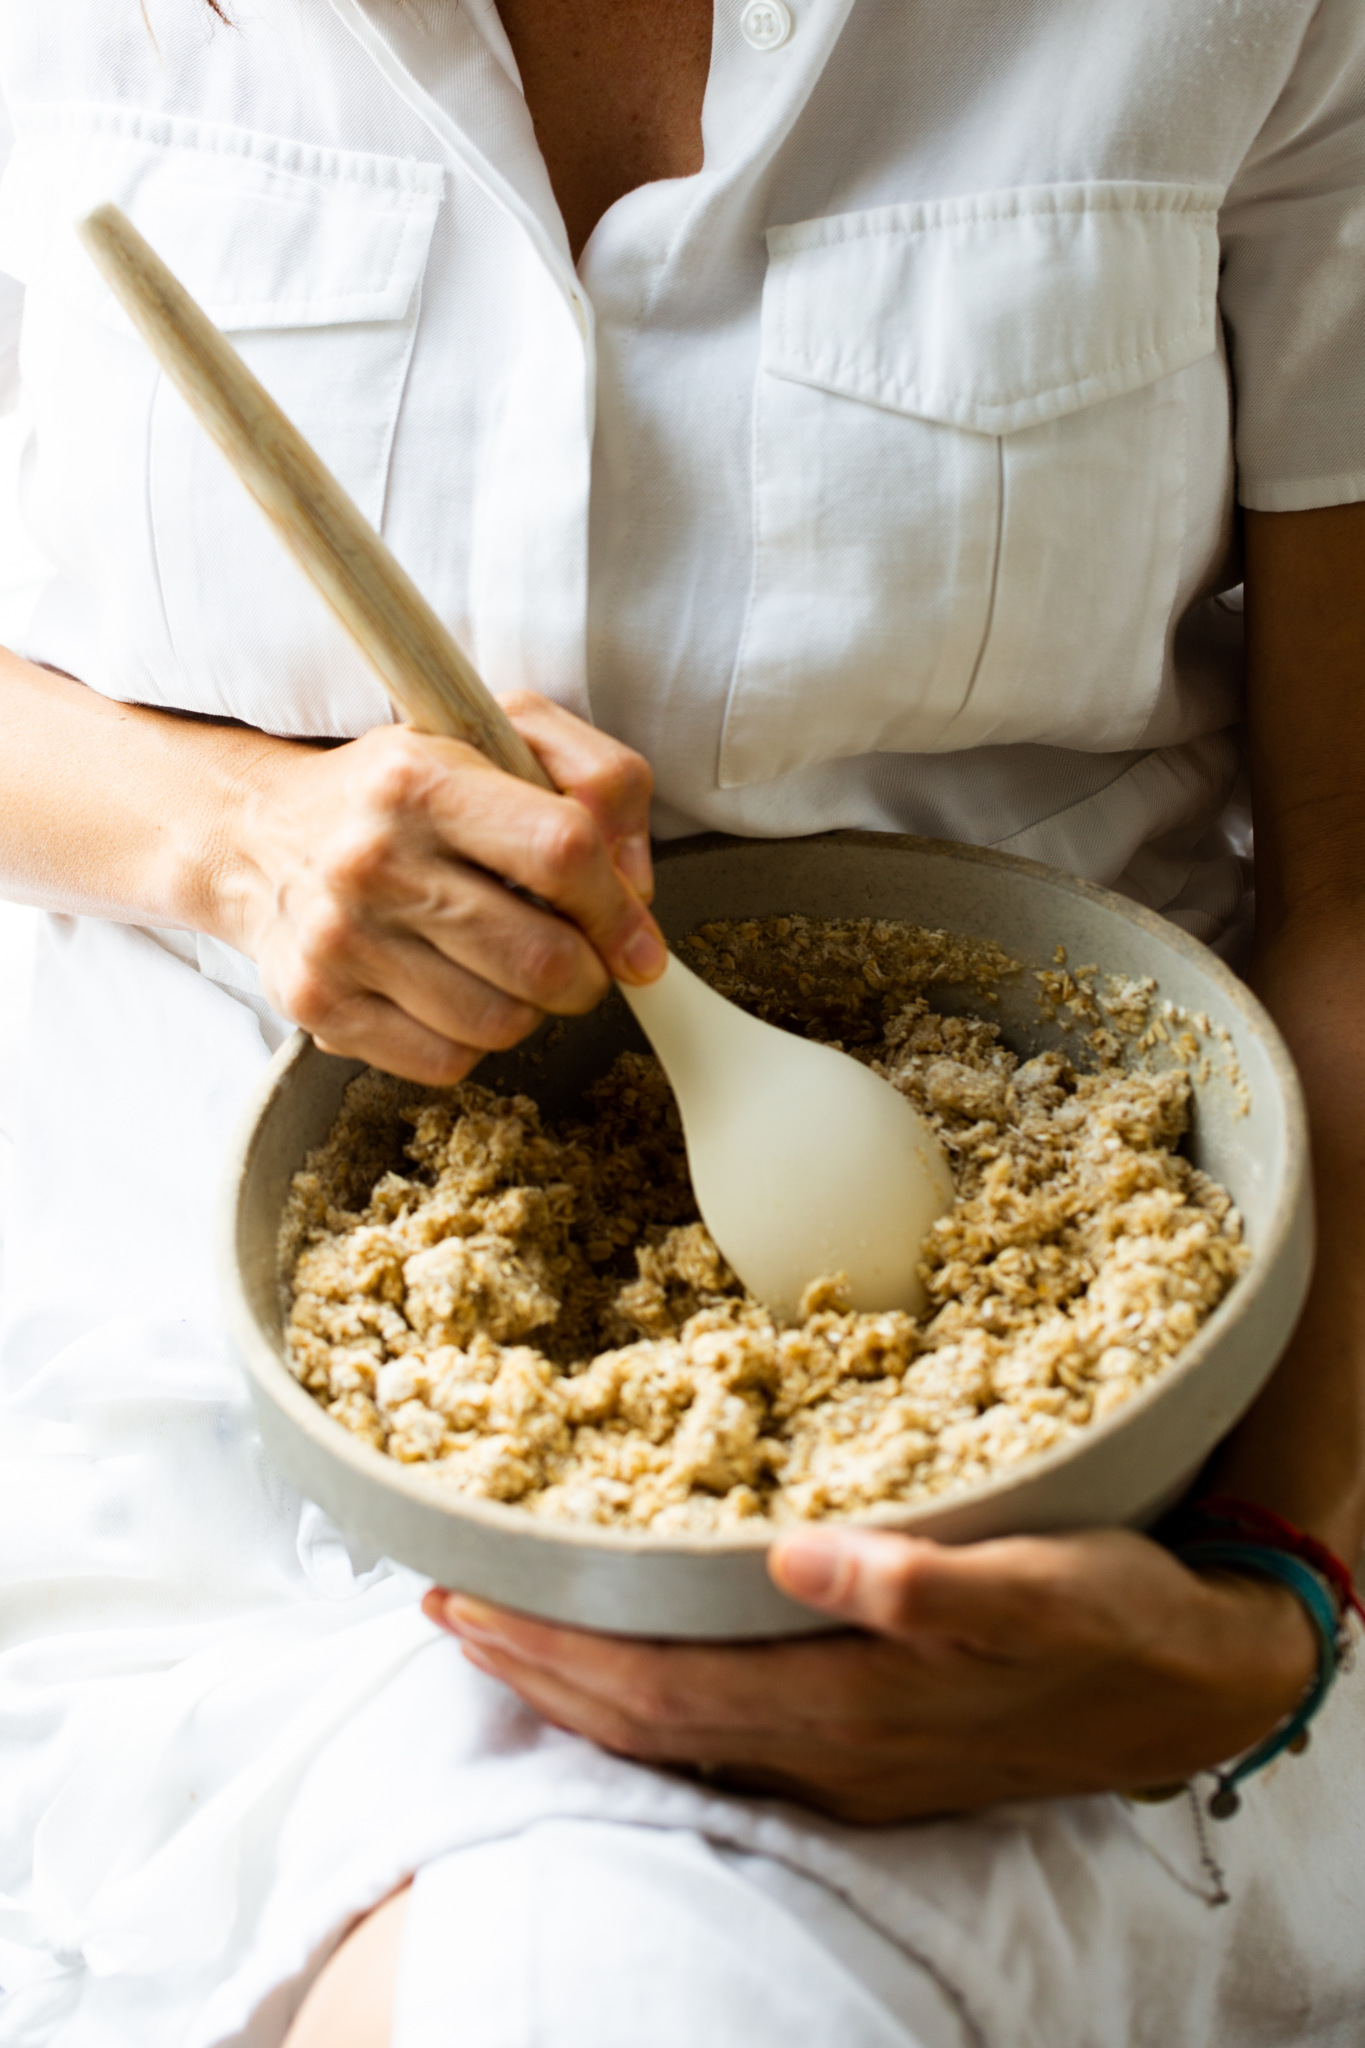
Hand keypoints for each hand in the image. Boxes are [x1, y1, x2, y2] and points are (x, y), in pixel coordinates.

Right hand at [226, 692, 665, 1082]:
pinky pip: (445, 1062)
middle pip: (541, 958)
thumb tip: (636, 888)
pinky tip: (454, 994)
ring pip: (500, 1023)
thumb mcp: (499, 733)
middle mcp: (373, 861)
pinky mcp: (319, 1005)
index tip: (635, 938)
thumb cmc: (400, 791)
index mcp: (423, 780)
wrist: (257, 835)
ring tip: (508, 967)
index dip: (619, 908)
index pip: (561, 851)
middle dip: (588, 974)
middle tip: (578, 959)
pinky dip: (471, 1041)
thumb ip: (599, 779)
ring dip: (531, 1008)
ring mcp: (340, 940)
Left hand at [422, 1527, 1316, 1822]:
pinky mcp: (869, 1749)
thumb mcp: (1050, 1582)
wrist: (1196, 1683)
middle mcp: (829, 1750)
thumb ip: (932, 1581)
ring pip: (673, 1737)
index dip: (551, 1652)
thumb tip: (802, 1556)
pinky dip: (645, 1699)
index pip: (655, 1690)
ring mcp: (846, 1763)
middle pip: (640, 1725)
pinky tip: (630, 1665)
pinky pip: (718, 1733)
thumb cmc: (1118, 1618)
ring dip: (577, 1689)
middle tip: (442, 1609)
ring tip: (504, 1635)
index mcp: (850, 1705)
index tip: (461, 1598)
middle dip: (532, 1672)